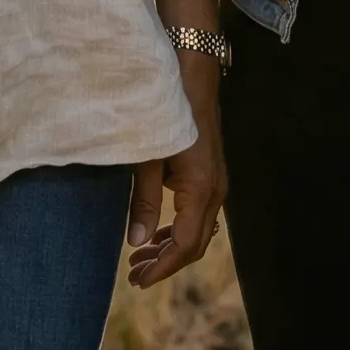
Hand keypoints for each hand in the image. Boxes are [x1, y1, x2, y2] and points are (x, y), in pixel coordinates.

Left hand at [125, 53, 225, 287]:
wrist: (191, 69)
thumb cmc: (164, 109)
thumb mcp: (147, 155)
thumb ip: (143, 200)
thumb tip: (137, 243)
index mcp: (201, 188)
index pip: (185, 245)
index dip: (162, 268)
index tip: (137, 280)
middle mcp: (215, 188)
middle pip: (195, 243)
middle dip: (165, 263)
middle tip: (134, 275)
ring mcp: (216, 180)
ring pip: (198, 229)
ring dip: (171, 247)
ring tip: (139, 258)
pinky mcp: (210, 171)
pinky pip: (198, 212)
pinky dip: (178, 228)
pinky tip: (157, 231)